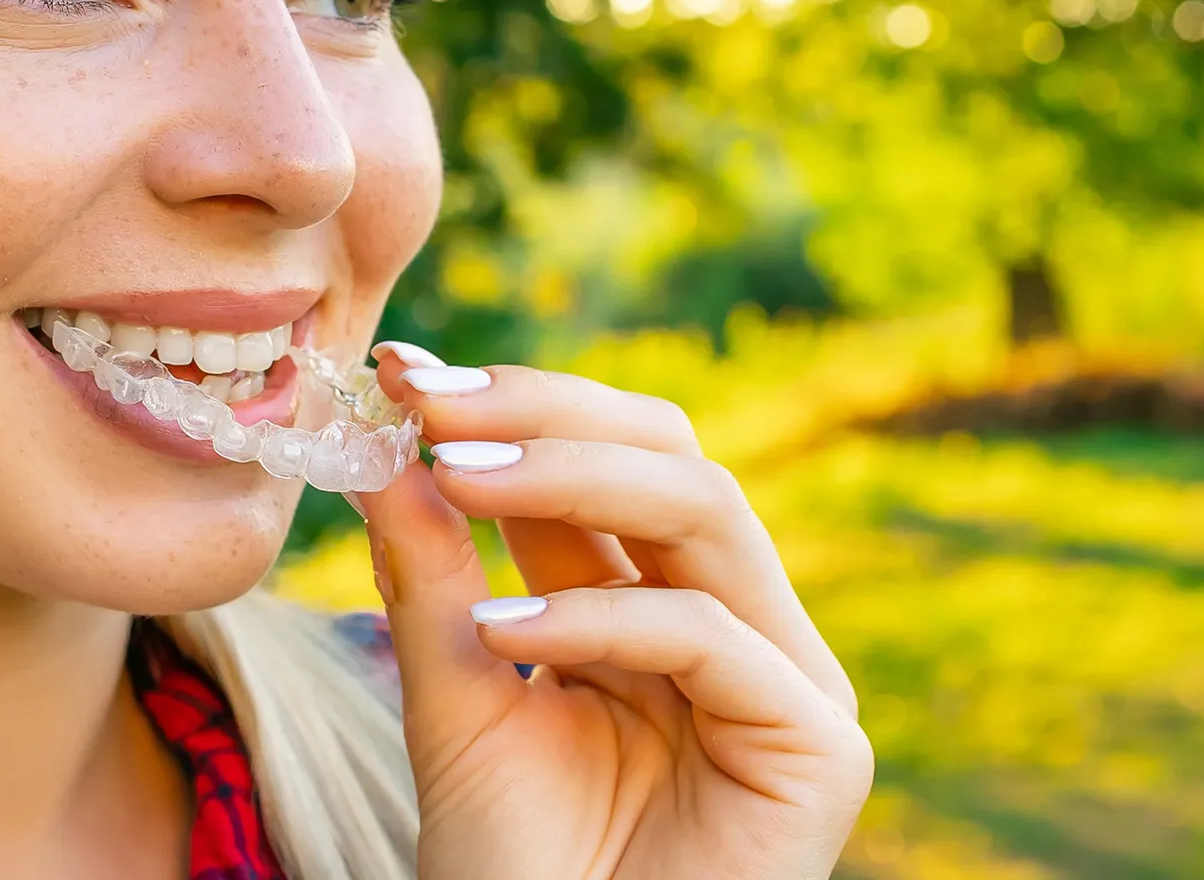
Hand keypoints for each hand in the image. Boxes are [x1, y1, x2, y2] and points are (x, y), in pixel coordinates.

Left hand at [353, 345, 872, 879]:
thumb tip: (386, 436)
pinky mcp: (817, 747)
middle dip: (550, 413)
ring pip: (707, 511)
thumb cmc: (512, 863)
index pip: (618, 460)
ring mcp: (789, 682)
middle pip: (676, 458)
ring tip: (457, 472)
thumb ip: (437, 569)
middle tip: (433, 402)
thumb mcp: (457, 690)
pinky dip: (599, 615)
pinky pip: (707, 635)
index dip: (522, 405)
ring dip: (571, 475)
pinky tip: (503, 625)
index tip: (404, 373)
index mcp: (668, 602)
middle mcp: (741, 626)